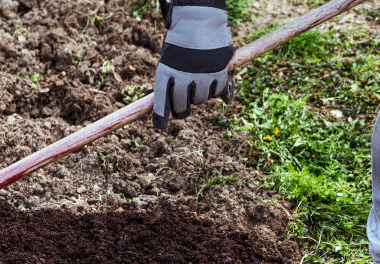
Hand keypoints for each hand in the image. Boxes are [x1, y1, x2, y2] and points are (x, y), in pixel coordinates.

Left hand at [152, 0, 234, 129]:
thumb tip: (171, 108)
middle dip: (181, 110)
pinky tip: (214, 78)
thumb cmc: (181, 42)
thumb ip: (171, 83)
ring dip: (200, 96)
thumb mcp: (169, 60)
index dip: (161, 117)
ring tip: (199, 80)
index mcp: (166, 73)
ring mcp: (202, 77)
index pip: (162, 102)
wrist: (199, 21)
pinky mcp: (219, 75)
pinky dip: (217, 89)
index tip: (160, 127)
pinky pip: (218, 93)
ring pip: (200, 100)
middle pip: (182, 106)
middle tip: (183, 107)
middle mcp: (183, 77)